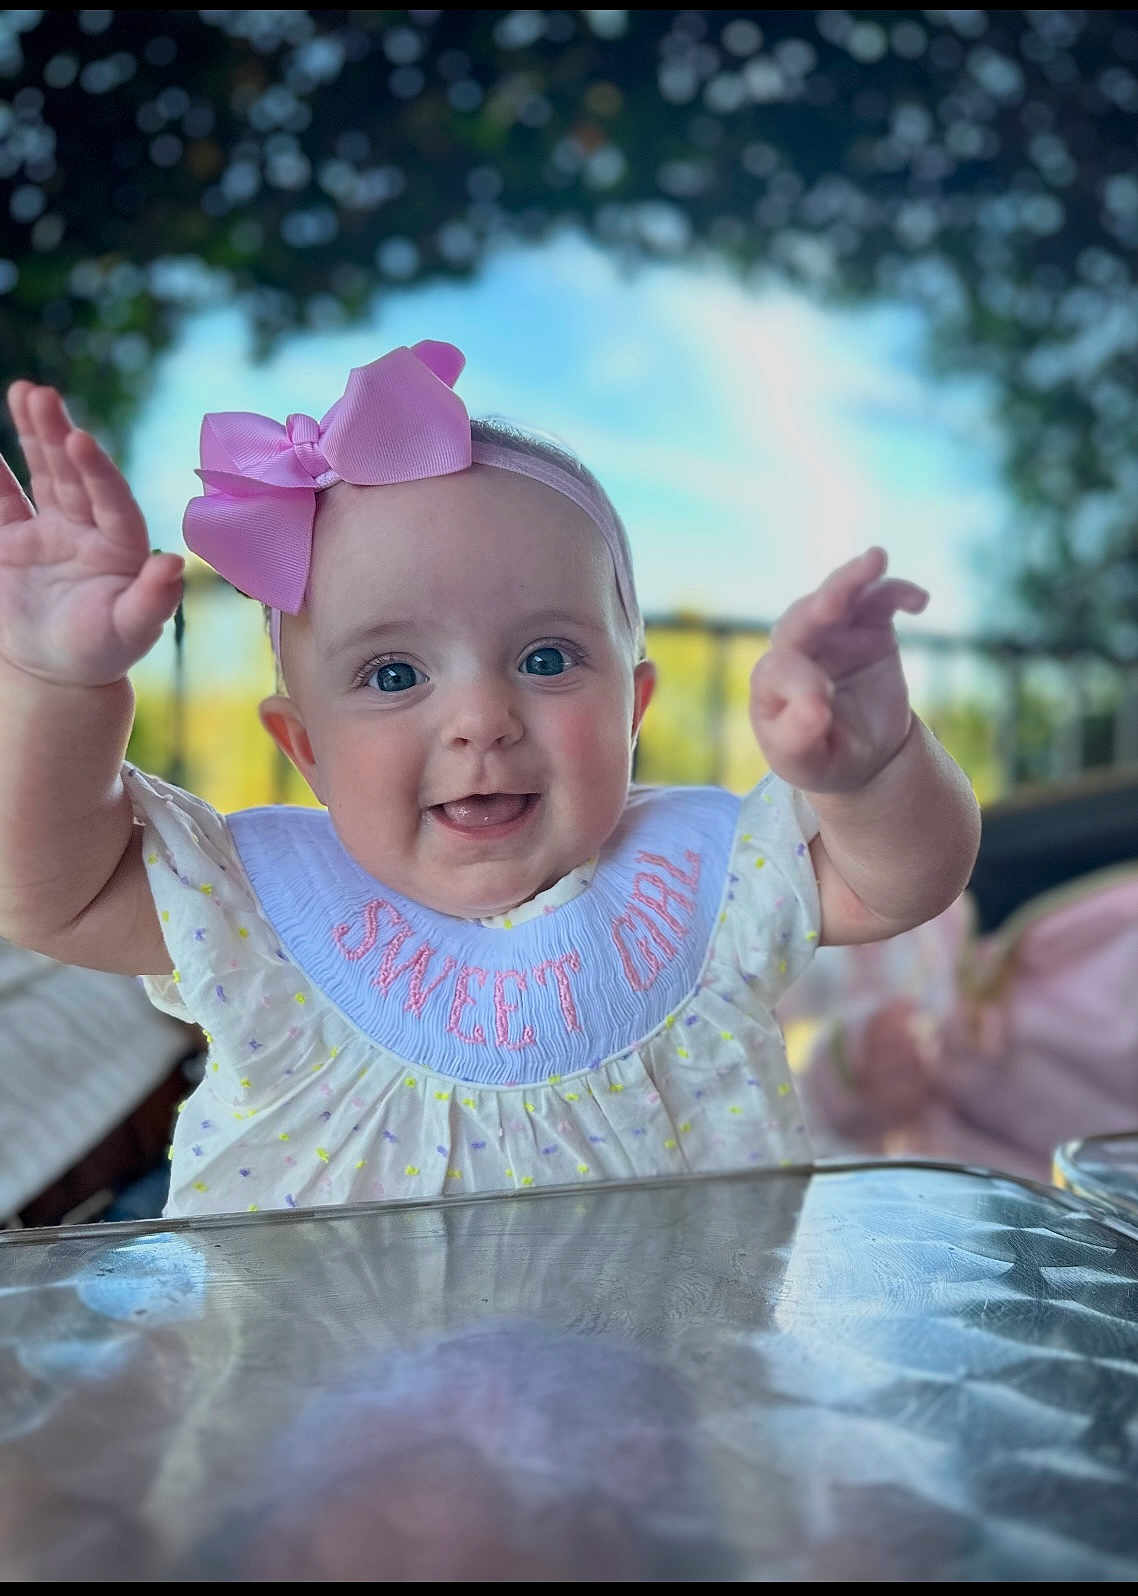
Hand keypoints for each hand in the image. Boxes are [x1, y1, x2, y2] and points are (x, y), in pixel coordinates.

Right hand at [0, 382, 182, 686]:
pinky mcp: (16, 541)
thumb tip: (173, 563)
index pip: (112, 500)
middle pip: (73, 475)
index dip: (98, 471)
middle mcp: (90, 528)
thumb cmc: (105, 652)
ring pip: (42, 474)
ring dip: (33, 435)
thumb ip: (153, 600)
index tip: (80, 439)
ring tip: (25, 391)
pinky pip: (3, 502)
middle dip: (57, 433)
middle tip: (41, 394)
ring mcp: (52, 530)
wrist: (60, 673)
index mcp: (123, 545)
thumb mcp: (131, 631)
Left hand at [750, 547, 926, 793]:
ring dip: (854, 578)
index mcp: (771, 682)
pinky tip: (919, 601)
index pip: (779, 672)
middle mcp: (796, 647)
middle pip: (802, 618)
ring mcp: (833, 631)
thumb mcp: (803, 762)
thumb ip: (798, 739)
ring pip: (840, 597)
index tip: (821, 709)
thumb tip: (815, 709)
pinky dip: (898, 592)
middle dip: (820, 604)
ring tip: (876, 559)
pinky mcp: (869, 625)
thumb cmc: (821, 758)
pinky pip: (880, 600)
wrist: (863, 755)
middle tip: (833, 601)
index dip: (799, 685)